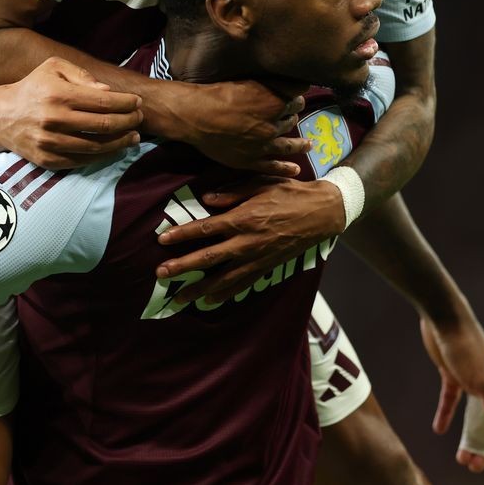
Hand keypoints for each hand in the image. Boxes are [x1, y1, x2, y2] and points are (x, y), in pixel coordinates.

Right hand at [0, 57, 142, 169]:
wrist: (1, 116)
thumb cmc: (33, 87)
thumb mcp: (53, 67)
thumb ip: (82, 75)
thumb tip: (108, 91)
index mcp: (59, 94)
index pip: (104, 101)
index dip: (126, 103)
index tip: (137, 102)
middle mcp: (55, 120)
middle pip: (104, 125)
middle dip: (128, 122)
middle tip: (139, 119)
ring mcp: (51, 143)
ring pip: (96, 147)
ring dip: (121, 143)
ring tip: (134, 137)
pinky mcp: (48, 160)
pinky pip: (82, 161)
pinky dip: (102, 156)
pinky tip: (114, 149)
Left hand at [154, 176, 343, 303]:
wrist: (322, 213)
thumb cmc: (289, 193)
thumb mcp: (261, 183)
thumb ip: (232, 192)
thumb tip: (206, 199)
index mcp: (243, 218)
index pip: (206, 228)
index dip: (182, 234)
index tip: (162, 240)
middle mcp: (247, 242)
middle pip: (208, 257)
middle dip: (183, 267)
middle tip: (161, 274)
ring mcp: (257, 258)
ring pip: (223, 278)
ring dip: (199, 289)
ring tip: (179, 298)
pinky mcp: (267, 267)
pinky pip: (243, 284)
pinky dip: (225, 294)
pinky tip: (209, 302)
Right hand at [175, 79, 311, 176]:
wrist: (196, 115)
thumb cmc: (218, 94)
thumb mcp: (248, 81)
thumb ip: (269, 84)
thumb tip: (287, 83)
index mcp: (274, 103)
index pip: (297, 98)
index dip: (297, 95)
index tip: (296, 95)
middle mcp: (273, 125)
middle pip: (291, 120)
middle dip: (293, 116)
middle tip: (293, 115)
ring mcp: (263, 145)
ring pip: (289, 145)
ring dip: (300, 144)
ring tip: (309, 145)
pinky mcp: (250, 160)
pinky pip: (272, 166)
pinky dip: (285, 168)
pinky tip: (295, 169)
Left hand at [419, 315, 483, 471]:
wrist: (442, 317)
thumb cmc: (466, 346)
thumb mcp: (481, 381)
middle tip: (476, 464)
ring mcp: (472, 376)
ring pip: (472, 413)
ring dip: (467, 434)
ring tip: (461, 457)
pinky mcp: (452, 372)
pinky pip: (451, 399)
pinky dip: (446, 413)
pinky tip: (438, 428)